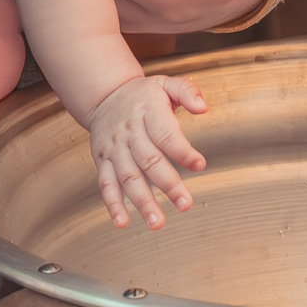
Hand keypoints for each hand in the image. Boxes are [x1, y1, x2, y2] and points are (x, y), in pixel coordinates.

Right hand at [80, 73, 207, 229]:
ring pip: (128, 177)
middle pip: (149, 160)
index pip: (165, 134)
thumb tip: (203, 108)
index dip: (182, 151)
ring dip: (142, 202)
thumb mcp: (166, 84)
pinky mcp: (103, 161)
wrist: (104, 95)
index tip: (199, 164)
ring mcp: (114, 148)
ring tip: (157, 222)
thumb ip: (187, 92)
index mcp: (147, 112)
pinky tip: (122, 222)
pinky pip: (106, 184)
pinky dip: (112, 204)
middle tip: (185, 204)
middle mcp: (129, 132)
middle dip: (168, 185)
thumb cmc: (143, 95)